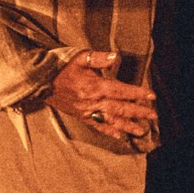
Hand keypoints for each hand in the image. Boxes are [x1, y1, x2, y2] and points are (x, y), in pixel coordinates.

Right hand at [41, 50, 157, 137]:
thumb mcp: (78, 57)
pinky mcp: (80, 116)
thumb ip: (98, 58)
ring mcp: (86, 111)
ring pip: (111, 120)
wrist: (40, 82)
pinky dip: (108, 131)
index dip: (136, 93)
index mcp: (94, 86)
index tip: (151, 96)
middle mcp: (92, 101)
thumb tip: (115, 57)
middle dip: (137, 112)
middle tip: (153, 115)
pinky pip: (97, 125)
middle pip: (119, 108)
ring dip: (127, 125)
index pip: (120, 90)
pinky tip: (119, 135)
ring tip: (141, 130)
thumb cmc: (60, 67)